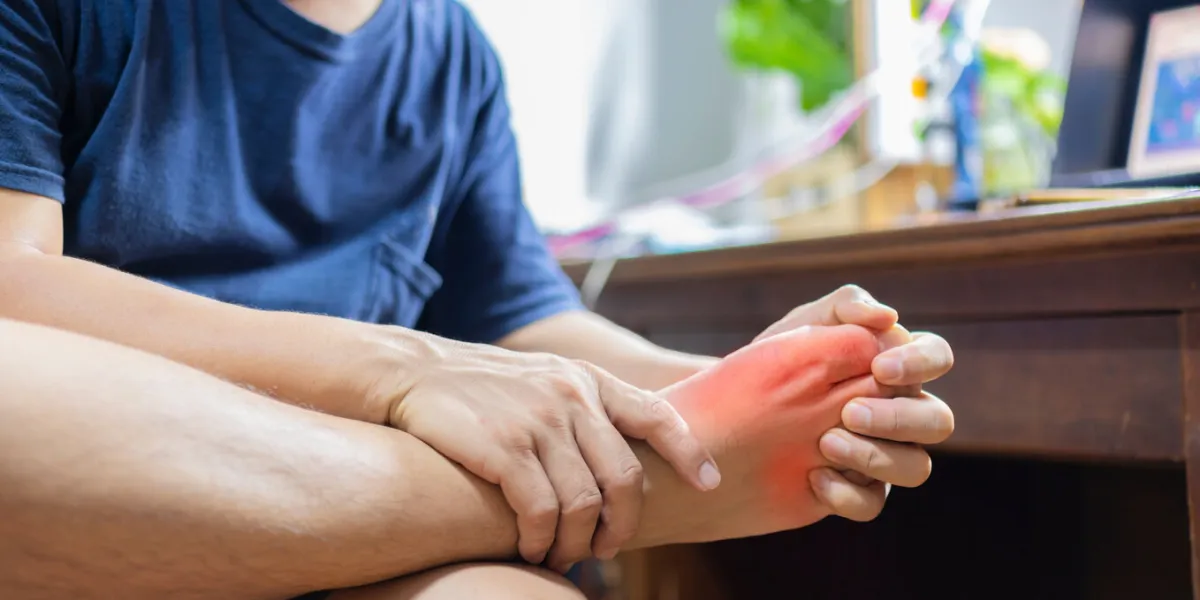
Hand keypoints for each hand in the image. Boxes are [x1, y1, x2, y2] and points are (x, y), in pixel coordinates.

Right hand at [386, 336, 718, 570]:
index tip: (710, 483)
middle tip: (605, 548)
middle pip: (625, 477)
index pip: (657, 415)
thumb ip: (587, 407)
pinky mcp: (503, 447)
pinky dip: (541, 539)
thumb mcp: (547, 379)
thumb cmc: (486, 388)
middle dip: (622, 524)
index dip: (689, 453)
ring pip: (584, 503)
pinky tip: (531, 546)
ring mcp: (539, 422)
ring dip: (577, 542)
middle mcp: (572, 397)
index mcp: (589, 380)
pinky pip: (541, 510)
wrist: (417, 371)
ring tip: (562, 554)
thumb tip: (625, 458)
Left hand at [755, 285, 954, 520]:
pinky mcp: (859, 490)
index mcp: (900, 366)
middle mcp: (904, 414)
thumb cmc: (782, 355)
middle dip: (898, 417)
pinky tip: (814, 477)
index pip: (937, 358)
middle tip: (849, 411)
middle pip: (938, 421)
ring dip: (878, 456)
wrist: (735, 402)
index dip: (921, 364)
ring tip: (826, 442)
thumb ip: (844, 308)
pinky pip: (872, 503)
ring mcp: (886, 455)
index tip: (880, 368)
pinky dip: (847, 493)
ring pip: (916, 467)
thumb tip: (887, 317)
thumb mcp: (806, 324)